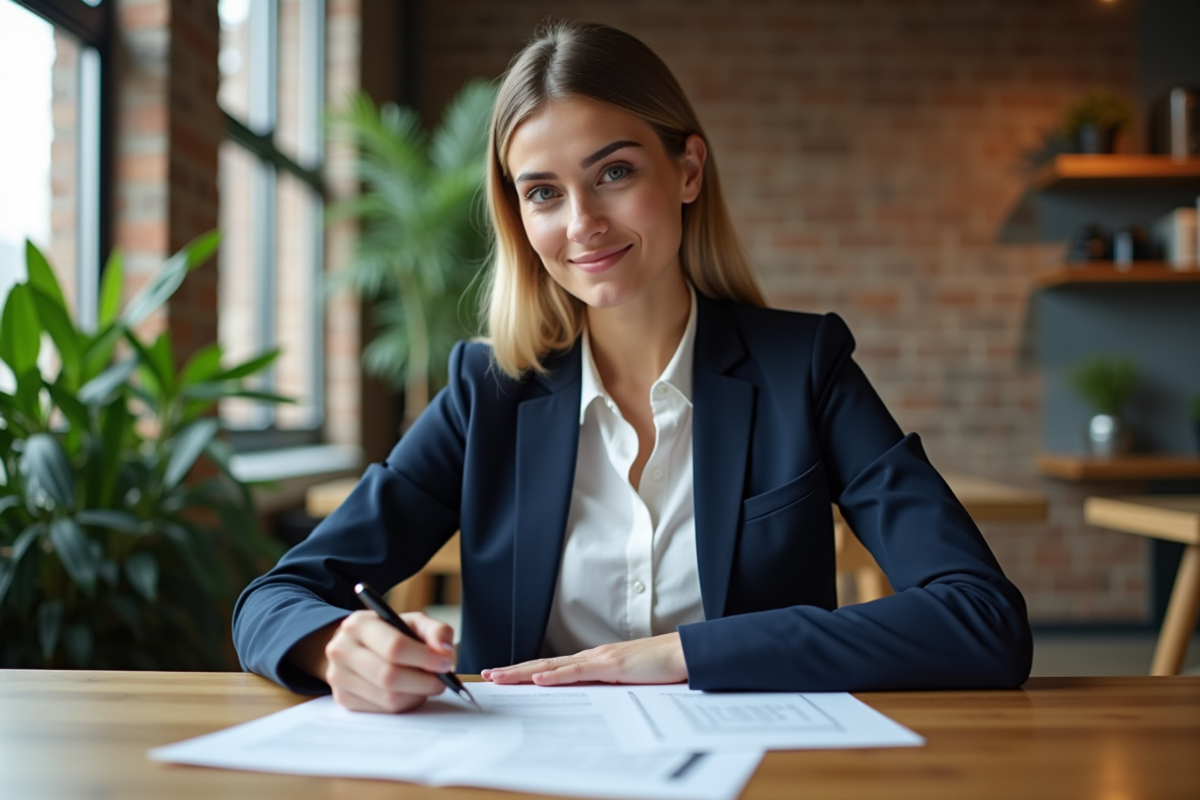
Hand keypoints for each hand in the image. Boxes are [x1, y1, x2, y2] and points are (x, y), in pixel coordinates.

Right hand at [303, 610, 456, 712]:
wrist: (356, 645)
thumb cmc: (390, 633)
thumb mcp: (412, 622)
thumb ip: (435, 631)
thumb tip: (444, 650)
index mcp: (359, 624)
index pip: (394, 647)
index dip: (425, 658)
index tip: (446, 663)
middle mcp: (342, 650)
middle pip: (389, 676)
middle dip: (423, 682)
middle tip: (441, 681)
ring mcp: (339, 677)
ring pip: (387, 698)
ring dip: (416, 695)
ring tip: (426, 684)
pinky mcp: (343, 699)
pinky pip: (382, 710)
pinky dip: (403, 704)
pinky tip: (409, 692)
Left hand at [482, 632, 687, 685]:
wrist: (684, 653)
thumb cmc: (660, 668)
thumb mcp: (627, 681)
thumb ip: (607, 686)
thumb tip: (592, 699)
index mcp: (594, 661)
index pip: (552, 668)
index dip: (525, 671)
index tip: (503, 676)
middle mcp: (591, 656)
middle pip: (543, 665)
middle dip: (513, 671)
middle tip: (486, 676)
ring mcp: (600, 659)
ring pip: (552, 667)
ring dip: (522, 672)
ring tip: (498, 677)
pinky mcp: (611, 666)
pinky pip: (577, 673)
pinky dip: (555, 677)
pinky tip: (537, 680)